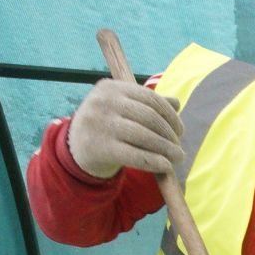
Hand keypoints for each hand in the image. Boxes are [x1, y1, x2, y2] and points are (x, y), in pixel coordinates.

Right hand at [66, 77, 185, 178]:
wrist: (74, 149)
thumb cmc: (106, 127)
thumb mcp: (122, 110)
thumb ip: (147, 104)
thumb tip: (176, 102)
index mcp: (110, 87)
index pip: (150, 98)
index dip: (170, 116)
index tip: (180, 130)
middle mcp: (103, 102)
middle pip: (150, 117)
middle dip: (170, 134)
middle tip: (178, 147)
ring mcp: (100, 124)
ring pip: (145, 136)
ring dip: (167, 149)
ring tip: (178, 157)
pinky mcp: (100, 148)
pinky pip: (136, 155)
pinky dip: (155, 162)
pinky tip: (166, 166)